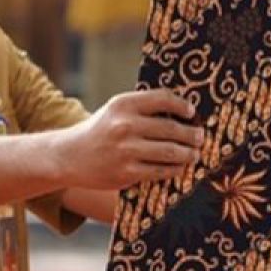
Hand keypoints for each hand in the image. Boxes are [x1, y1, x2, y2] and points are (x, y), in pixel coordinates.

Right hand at [55, 89, 203, 190]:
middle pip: (171, 128)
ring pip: (170, 151)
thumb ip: (142, 108)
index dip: (182, 105)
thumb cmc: (100, 130)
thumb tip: (181, 112)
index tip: (191, 112)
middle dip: (191, 134)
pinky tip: (180, 167)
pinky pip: (160, 170)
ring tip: (194, 153)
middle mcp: (125, 125)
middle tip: (200, 137)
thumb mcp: (116, 110)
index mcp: (124, 104)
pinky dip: (175, 169)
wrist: (70, 156)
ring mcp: (126, 150)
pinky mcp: (127, 172)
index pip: (163, 99)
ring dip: (188, 153)